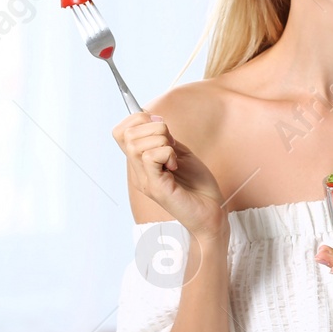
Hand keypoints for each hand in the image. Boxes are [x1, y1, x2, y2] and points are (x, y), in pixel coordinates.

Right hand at [113, 112, 226, 239]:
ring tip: (174, 157)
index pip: (120, 132)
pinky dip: (167, 153)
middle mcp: (138, 172)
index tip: (160, 125)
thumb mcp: (180, 153)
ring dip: (162, 141)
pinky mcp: (156, 187)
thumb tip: (152, 118)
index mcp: (141, 163)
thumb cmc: (199, 186)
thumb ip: (165, 138)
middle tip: (171, 143)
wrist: (212, 213)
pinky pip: (150, 157)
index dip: (136, 119)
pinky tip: (175, 165)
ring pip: (136, 144)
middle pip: (127, 134)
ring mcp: (145, 180)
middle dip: (153, 128)